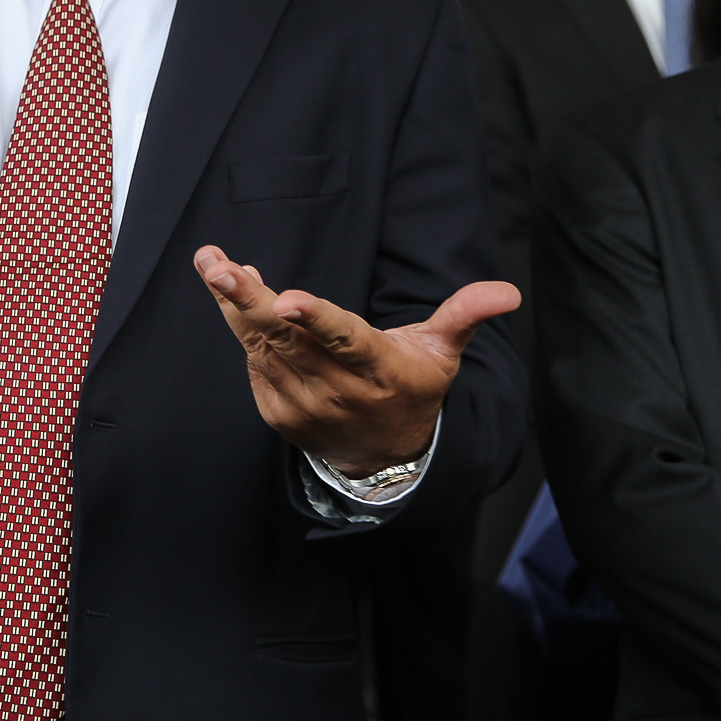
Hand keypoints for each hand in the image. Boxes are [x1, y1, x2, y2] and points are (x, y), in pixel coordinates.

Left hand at [194, 246, 519, 475]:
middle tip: (216, 267)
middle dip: (248, 299)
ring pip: (261, 347)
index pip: (344, 340)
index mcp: (378, 369)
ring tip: (213, 264)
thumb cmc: (413, 386)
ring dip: (233, 304)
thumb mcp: (442, 353)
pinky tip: (231, 293)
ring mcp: (303, 404)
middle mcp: (338, 390)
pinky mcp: (278, 412)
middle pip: (288, 339)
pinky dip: (241, 326)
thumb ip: (464, 315)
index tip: (287, 297)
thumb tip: (507, 291)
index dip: (316, 319)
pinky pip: (254, 361)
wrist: (384, 456)